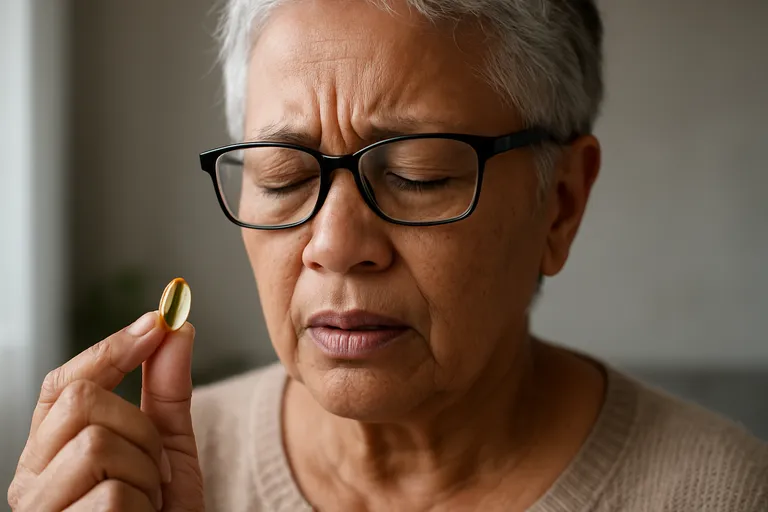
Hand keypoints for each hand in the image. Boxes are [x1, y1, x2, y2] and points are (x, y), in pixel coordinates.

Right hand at [7, 311, 204, 510]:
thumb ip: (167, 389)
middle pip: (79, 401)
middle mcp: (31, 478)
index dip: (110, 347)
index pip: (62, 383)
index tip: (159, 322)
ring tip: (147, 501)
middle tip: (158, 468)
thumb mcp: (169, 446)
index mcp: (51, 451)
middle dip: (139, 426)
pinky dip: (142, 505)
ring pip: (95, 443)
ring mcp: (40, 510)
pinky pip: (110, 494)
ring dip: (145, 471)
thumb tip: (178, 327)